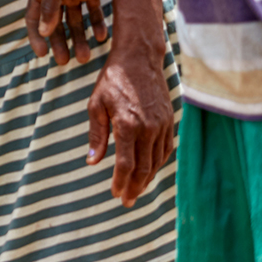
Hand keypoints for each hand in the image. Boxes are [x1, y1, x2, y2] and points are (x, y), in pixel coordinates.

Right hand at [27, 0, 118, 64]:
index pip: (35, 18)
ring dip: (80, 38)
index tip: (42, 55)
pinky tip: (102, 37)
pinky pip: (93, 11)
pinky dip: (97, 24)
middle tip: (64, 62)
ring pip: (75, 20)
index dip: (37, 37)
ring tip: (86, 56)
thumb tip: (44, 33)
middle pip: (55, 23)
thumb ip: (50, 8)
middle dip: (60, 42)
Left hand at [86, 47, 175, 206]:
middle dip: (135, 187)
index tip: (116, 194)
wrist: (139, 59)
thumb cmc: (112, 81)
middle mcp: (148, 128)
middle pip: (144, 168)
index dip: (121, 182)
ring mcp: (162, 125)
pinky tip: (149, 171)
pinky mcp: (170, 121)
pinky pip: (166, 149)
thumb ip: (96, 135)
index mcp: (127, 125)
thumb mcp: (95, 105)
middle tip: (127, 202)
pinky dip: (158, 164)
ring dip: (147, 179)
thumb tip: (92, 162)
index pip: (125, 164)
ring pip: (157, 161)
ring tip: (137, 190)